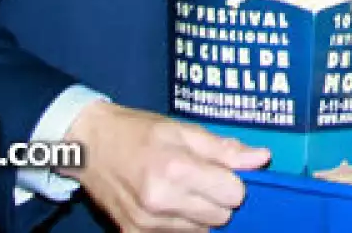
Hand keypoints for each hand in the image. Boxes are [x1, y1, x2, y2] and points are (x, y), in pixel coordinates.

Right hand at [63, 100, 269, 231]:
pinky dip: (181, 223)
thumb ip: (223, 148)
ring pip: (202, 230)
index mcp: (176, 169)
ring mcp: (146, 223)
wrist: (89, 147)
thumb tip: (262, 158)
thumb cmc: (138, 132)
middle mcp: (161, 202)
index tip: (221, 171)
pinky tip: (168, 203)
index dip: (234, 181)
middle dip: (219, 198)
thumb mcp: (182, 129)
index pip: (234, 194)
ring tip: (181, 189)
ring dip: (200, 213)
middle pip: (222, 216)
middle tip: (201, 178)